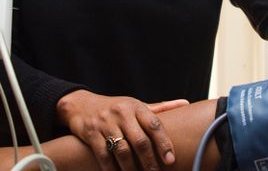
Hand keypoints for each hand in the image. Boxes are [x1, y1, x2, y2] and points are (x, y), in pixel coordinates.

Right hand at [57, 90, 182, 170]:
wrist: (81, 105)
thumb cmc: (116, 108)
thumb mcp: (137, 105)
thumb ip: (160, 108)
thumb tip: (186, 103)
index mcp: (136, 107)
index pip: (154, 124)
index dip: (164, 143)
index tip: (171, 160)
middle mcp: (122, 114)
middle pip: (139, 140)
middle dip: (149, 160)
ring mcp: (105, 124)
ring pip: (122, 150)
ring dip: (132, 168)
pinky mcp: (91, 134)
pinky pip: (103, 155)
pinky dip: (112, 169)